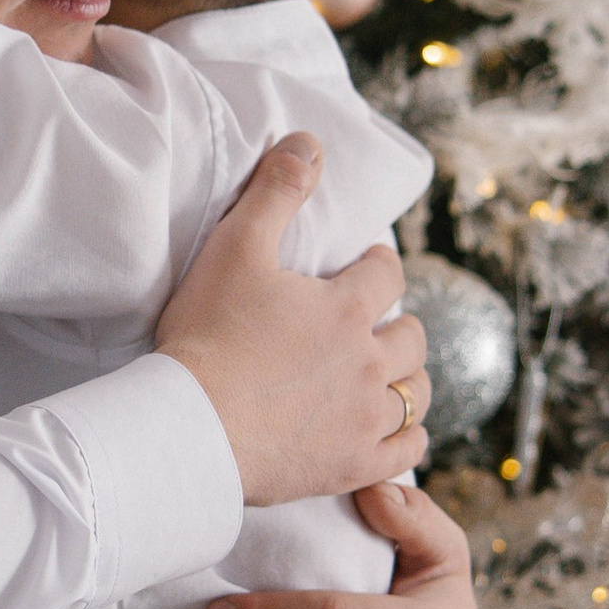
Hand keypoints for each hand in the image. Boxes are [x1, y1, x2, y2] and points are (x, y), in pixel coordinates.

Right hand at [155, 177, 429, 511]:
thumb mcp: (234, 248)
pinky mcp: (354, 465)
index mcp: (347, 307)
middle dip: (398, 323)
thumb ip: (276, 191)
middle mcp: (370, 362)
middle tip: (375, 323)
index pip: (387, 274)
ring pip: (418, 393)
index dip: (379, 265)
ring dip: (410, 378)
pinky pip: (407, 450)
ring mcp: (365, 418)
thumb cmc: (206, 336)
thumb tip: (309, 143)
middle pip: (412, 336)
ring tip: (389, 374)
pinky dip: (407, 437)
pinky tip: (394, 430)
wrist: (190, 428)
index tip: (368, 265)